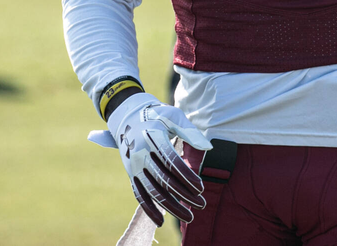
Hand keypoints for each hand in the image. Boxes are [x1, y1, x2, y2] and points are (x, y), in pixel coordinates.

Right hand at [87, 92, 211, 226]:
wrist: (128, 116)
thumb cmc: (157, 115)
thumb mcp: (173, 116)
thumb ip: (190, 132)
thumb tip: (208, 147)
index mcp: (153, 138)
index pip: (171, 162)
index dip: (187, 176)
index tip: (201, 187)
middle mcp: (141, 154)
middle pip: (164, 180)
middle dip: (184, 195)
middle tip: (202, 204)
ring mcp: (134, 166)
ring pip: (153, 191)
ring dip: (171, 207)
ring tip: (189, 217)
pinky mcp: (131, 174)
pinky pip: (139, 194)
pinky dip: (148, 209)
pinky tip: (160, 221)